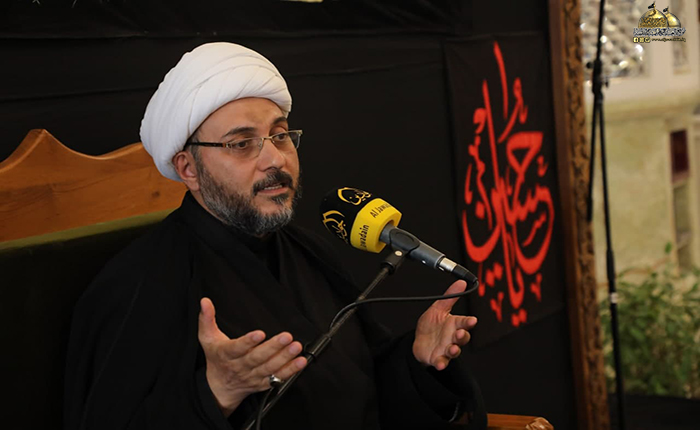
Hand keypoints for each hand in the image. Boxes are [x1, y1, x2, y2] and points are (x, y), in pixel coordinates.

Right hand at [198, 297, 306, 415]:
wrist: (219, 388)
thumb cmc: (216, 358)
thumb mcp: (207, 338)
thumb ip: (206, 319)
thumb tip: (205, 301)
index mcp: (226, 354)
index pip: (237, 348)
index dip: (248, 342)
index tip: (260, 333)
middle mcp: (240, 367)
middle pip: (257, 358)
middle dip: (273, 347)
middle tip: (287, 336)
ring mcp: (253, 376)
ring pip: (270, 368)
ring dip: (285, 358)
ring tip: (296, 347)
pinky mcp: (263, 383)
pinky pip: (278, 378)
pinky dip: (290, 370)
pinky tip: (300, 362)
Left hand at [412, 280, 476, 370]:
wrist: (419, 340)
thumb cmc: (431, 325)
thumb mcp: (438, 308)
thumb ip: (450, 296)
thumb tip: (461, 282)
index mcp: (454, 324)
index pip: (464, 322)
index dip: (468, 322)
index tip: (472, 320)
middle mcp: (452, 338)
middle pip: (462, 338)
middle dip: (462, 336)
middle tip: (459, 333)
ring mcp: (446, 349)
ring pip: (454, 351)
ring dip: (454, 351)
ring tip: (452, 349)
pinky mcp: (437, 358)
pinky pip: (441, 362)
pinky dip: (441, 363)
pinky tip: (440, 363)